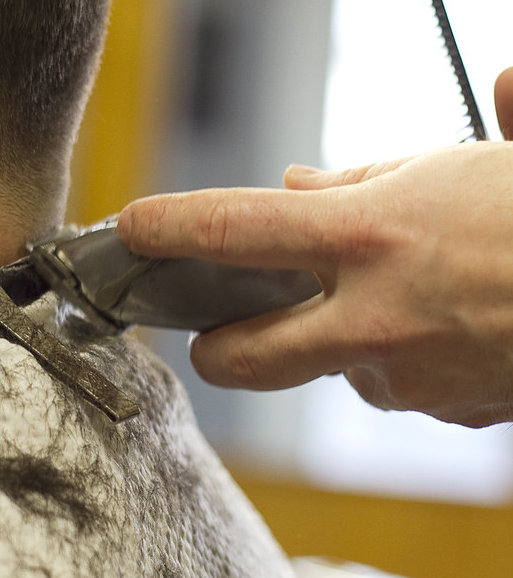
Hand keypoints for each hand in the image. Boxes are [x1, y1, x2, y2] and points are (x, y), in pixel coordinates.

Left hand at [117, 71, 512, 427]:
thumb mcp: (446, 170)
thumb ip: (360, 182)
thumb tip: (298, 187)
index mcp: (369, 235)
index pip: (235, 228)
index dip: (170, 227)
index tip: (130, 227)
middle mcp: (373, 315)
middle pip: (243, 357)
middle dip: (215, 349)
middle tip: (211, 332)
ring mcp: (405, 373)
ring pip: (333, 368)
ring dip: (340, 338)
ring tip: (402, 293)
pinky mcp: (443, 407)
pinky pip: (395, 383)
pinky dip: (400, 355)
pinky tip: (446, 320)